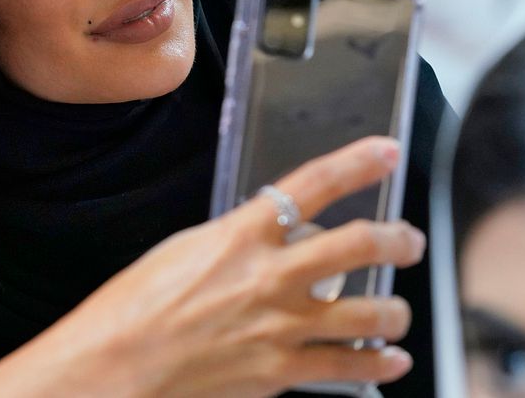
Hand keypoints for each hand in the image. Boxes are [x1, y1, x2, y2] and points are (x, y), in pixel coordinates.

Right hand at [0, 137, 425, 397]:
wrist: (118, 361)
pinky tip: (387, 360)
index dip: (356, 164)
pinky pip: (350, 366)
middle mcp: (270, 277)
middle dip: (397, 239)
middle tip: (406, 240)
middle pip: (360, 244)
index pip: (312, 186)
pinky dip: (378, 363)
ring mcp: (282, 326)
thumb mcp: (182, 250)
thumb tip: (267, 236)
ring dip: (394, 310)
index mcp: (240, 236)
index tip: (383, 153)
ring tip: (396, 311)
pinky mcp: (282, 371)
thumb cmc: (134, 308)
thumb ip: (234, 240)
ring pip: (370, 313)